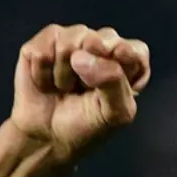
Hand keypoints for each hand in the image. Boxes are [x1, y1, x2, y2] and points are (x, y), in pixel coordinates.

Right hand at [11, 24, 151, 163]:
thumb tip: (85, 56)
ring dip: (64, 75)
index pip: (135, 50)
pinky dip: (42, 75)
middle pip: (100, 40)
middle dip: (89, 73)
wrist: (47, 137)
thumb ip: (113, 82)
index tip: (109, 88)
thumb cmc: (85, 125)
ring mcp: (71, 39)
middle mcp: (101, 44)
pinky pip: (42, 50)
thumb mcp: (114, 114)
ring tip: (65, 88)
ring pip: (68, 43)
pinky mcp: (44, 42)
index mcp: (127, 62)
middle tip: (84, 90)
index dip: (121, 65)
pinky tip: (46, 82)